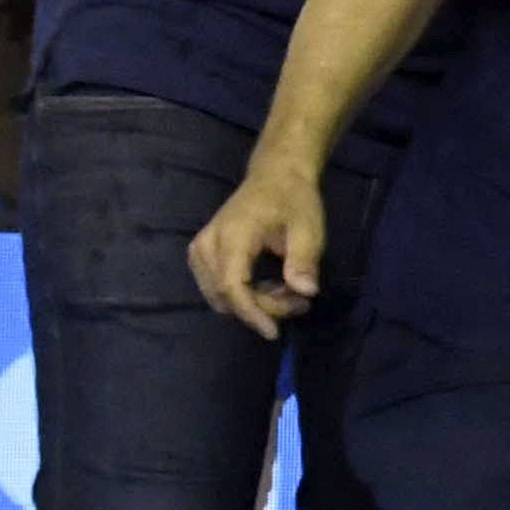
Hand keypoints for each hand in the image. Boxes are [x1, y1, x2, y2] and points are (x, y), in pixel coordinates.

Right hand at [187, 159, 329, 340]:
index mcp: (232, 236)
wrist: (275, 177)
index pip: (232, 286)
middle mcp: (207, 245)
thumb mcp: (309, 227)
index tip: (274, 332)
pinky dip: (245, 296)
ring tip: (290, 292)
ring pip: (220, 296)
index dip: (252, 313)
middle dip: (263, 308)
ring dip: (255, 304)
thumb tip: (306, 291)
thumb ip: (304, 259)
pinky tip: (272, 287)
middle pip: (226, 295)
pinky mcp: (201, 255)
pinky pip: (218, 287)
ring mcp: (200, 250)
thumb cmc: (293, 200)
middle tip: (301, 301)